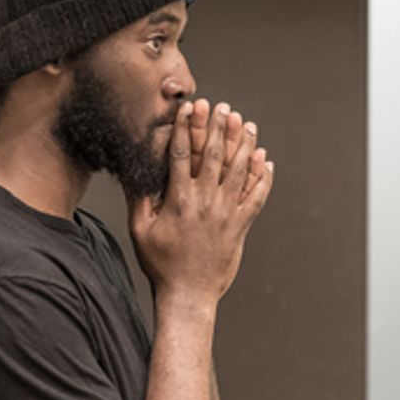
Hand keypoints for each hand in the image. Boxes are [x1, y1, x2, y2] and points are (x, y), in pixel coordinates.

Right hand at [128, 100, 273, 304]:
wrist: (188, 294)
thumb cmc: (160, 263)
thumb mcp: (140, 230)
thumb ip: (139, 199)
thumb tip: (134, 172)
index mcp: (178, 200)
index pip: (180, 154)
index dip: (185, 128)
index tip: (188, 108)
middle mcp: (205, 202)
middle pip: (212, 155)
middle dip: (217, 127)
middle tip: (222, 106)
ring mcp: (226, 214)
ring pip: (238, 171)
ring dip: (243, 144)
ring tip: (246, 123)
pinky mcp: (240, 226)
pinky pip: (256, 197)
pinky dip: (262, 177)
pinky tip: (266, 160)